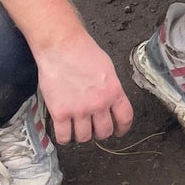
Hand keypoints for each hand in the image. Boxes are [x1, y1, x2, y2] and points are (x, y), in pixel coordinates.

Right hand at [33, 27, 134, 144]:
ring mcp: (79, 110)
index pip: (125, 118)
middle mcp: (99, 104)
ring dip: (82, 135)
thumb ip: (111, 88)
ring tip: (77, 127)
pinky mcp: (60, 113)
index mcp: (114, 91)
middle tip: (94, 128)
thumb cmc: (83, 51)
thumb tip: (111, 101)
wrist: (61, 46)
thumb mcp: (107, 68)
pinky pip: (64, 137)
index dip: (122, 128)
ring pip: (84, 138)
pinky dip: (64, 138)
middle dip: (100, 132)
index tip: (118, 131)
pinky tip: (64, 131)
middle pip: (104, 132)